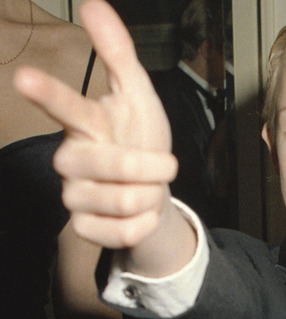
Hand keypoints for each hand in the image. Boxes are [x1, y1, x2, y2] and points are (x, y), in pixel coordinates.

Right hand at [14, 0, 176, 248]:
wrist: (154, 184)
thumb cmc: (140, 134)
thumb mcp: (139, 94)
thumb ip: (118, 53)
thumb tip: (93, 4)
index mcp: (85, 123)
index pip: (66, 105)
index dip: (48, 92)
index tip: (25, 77)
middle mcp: (71, 159)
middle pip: (113, 166)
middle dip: (151, 166)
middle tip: (163, 163)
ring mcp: (74, 195)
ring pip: (125, 201)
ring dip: (152, 194)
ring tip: (147, 186)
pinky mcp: (85, 228)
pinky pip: (124, 231)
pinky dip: (146, 222)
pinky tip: (139, 213)